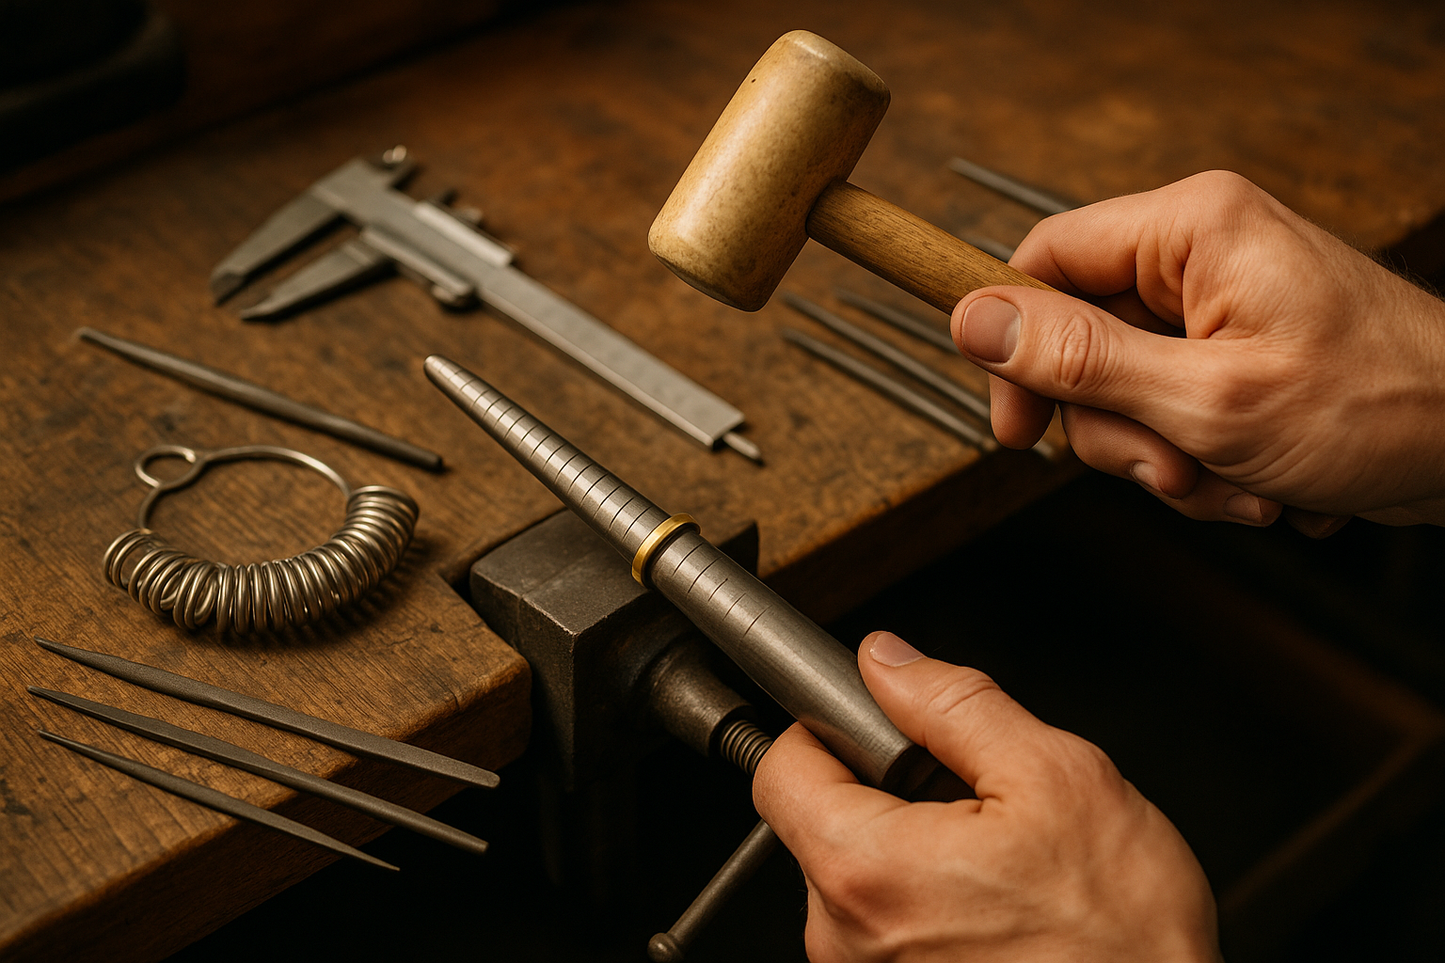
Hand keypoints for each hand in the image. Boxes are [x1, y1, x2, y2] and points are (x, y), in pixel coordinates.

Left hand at [753, 632, 1220, 962]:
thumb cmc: (1122, 938)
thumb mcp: (1056, 777)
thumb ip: (954, 704)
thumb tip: (889, 662)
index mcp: (866, 869)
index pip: (779, 769)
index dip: (826, 728)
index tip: (873, 724)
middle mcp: (845, 936)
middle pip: (819, 821)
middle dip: (884, 793)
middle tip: (967, 802)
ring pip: (856, 873)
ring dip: (912, 851)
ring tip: (994, 865)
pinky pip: (884, 925)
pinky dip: (926, 901)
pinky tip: (992, 907)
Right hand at [952, 170, 1444, 532]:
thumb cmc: (1381, 405)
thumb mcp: (1206, 398)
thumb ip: (1079, 360)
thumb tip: (973, 321)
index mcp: (1190, 229)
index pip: (1044, 258)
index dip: (1014, 344)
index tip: (1016, 422)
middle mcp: (1198, 257)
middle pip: (1079, 342)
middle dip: (1117, 429)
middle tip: (1169, 465)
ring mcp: (1217, 309)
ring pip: (1121, 393)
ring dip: (1164, 458)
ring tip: (1233, 479)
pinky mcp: (1233, 356)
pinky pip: (1166, 414)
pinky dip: (1199, 463)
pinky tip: (1254, 482)